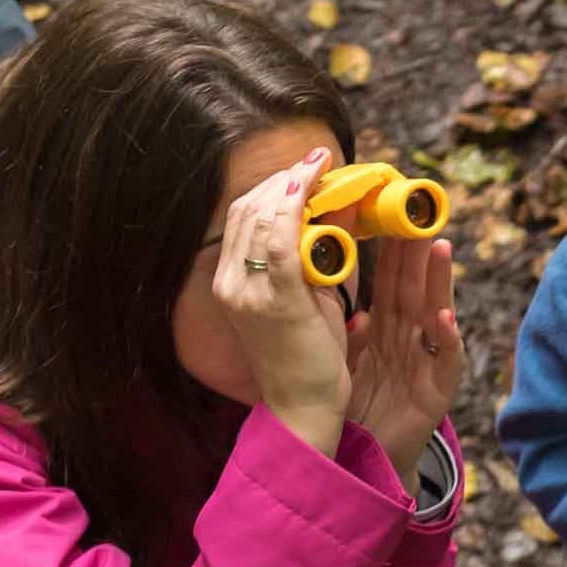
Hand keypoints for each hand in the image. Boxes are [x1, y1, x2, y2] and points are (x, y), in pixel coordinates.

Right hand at [214, 147, 350, 452]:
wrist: (304, 407)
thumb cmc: (309, 357)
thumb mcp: (309, 296)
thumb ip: (317, 255)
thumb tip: (336, 209)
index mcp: (230, 282)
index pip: (242, 219)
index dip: (271, 187)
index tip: (302, 167)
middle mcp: (231, 284)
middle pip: (249, 211)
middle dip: (284, 179)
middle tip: (317, 159)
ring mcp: (248, 293)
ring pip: (263, 219)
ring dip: (293, 186)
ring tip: (321, 166)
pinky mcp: (276, 301)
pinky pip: (282, 243)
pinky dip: (298, 210)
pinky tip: (314, 190)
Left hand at [345, 234, 466, 473]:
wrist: (368, 459)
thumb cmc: (361, 409)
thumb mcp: (352, 362)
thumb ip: (355, 332)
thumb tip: (354, 309)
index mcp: (386, 331)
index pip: (389, 281)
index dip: (391, 247)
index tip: (388, 210)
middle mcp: (410, 342)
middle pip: (413, 288)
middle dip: (417, 250)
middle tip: (419, 211)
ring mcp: (425, 365)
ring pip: (433, 315)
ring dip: (438, 281)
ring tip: (440, 246)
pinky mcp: (435, 393)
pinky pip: (443, 363)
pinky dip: (447, 341)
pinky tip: (445, 319)